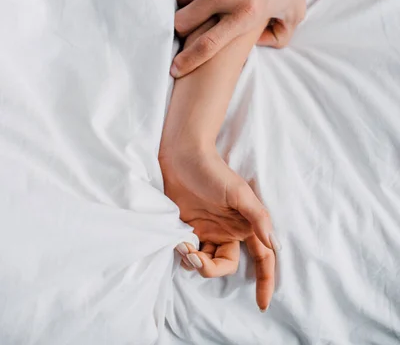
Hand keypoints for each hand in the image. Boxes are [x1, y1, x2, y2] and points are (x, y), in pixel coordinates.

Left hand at [159, 145, 277, 310]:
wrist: (181, 156)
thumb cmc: (212, 171)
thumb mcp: (238, 192)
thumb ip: (257, 218)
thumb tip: (274, 244)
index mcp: (245, 224)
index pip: (262, 258)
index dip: (264, 281)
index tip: (261, 305)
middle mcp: (228, 230)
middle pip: (226, 265)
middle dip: (211, 268)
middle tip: (195, 255)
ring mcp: (207, 230)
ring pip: (206, 262)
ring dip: (195, 261)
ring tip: (183, 244)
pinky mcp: (188, 227)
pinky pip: (190, 252)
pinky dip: (185, 253)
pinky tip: (178, 240)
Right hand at [171, 0, 311, 76]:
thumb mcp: (295, 11)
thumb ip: (279, 37)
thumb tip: (256, 46)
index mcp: (246, 13)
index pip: (208, 45)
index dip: (188, 61)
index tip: (176, 69)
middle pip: (184, 22)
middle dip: (182, 27)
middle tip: (189, 24)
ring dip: (188, 1)